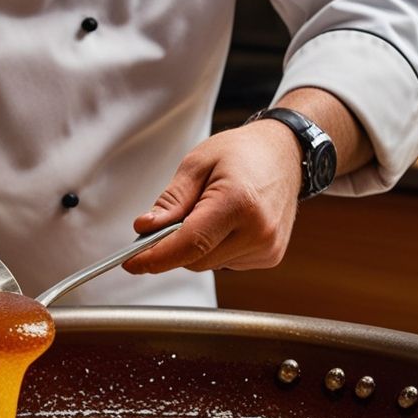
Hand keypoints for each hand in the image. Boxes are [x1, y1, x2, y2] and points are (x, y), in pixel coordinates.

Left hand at [123, 121, 302, 273]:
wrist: (286, 154)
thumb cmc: (243, 153)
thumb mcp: (197, 164)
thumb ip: (171, 201)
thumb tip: (146, 229)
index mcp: (239, 202)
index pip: (190, 244)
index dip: (156, 257)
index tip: (132, 262)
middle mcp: (259, 230)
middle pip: (195, 259)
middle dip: (173, 246)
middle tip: (168, 221)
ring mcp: (268, 247)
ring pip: (208, 264)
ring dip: (197, 247)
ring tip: (210, 211)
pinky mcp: (270, 257)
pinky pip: (226, 263)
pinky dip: (216, 248)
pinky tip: (227, 223)